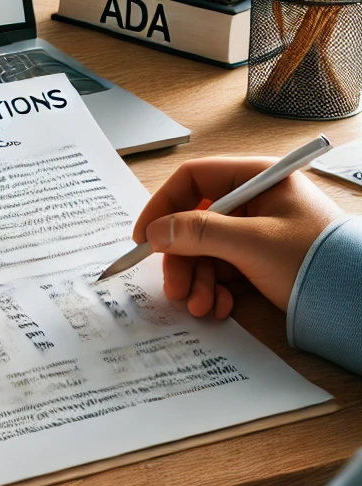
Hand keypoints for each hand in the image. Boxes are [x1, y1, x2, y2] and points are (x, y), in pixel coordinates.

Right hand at [133, 157, 340, 319]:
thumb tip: (155, 233)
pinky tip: (218, 306)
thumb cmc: (316, 261)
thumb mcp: (252, 243)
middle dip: (182, 257)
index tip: (145, 237)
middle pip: (195, 220)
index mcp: (257, 178)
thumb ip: (199, 233)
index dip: (163, 206)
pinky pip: (222, 268)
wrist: (359, 306)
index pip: (194, 179)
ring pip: (205, 249)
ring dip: (196, 279)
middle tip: (174, 287)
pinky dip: (214, 288)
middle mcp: (254, 200)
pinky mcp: (260, 259)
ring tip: (200, 305)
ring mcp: (257, 231)